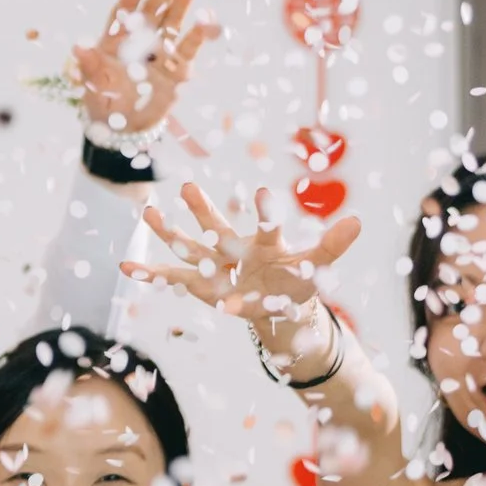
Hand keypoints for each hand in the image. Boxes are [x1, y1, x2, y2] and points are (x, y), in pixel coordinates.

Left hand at [74, 0, 215, 136]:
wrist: (123, 130)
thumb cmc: (103, 103)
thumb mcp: (94, 84)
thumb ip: (88, 64)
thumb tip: (77, 46)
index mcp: (116, 42)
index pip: (123, 16)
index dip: (129, 1)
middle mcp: (140, 43)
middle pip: (152, 14)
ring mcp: (159, 54)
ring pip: (172, 24)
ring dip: (181, 5)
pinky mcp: (177, 70)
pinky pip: (188, 50)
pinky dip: (197, 36)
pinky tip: (206, 21)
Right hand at [128, 183, 360, 369]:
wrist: (275, 300)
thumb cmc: (296, 279)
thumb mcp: (317, 266)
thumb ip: (332, 245)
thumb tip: (359, 221)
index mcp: (266, 242)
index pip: (267, 226)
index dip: (265, 212)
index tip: (258, 192)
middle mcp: (236, 247)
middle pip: (217, 226)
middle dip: (202, 210)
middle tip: (186, 185)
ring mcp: (215, 265)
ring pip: (188, 245)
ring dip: (168, 231)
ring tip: (147, 212)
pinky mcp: (201, 285)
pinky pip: (173, 278)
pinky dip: (150, 274)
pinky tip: (127, 267)